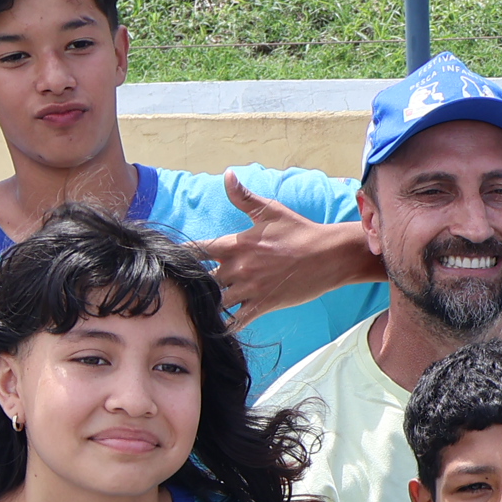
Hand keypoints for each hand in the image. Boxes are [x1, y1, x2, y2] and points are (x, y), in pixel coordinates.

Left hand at [186, 176, 385, 325]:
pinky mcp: (263, 305)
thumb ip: (243, 196)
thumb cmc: (299, 231)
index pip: (195, 250)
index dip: (180, 256)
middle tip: (183, 290)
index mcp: (235, 244)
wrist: (328, 255)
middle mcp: (238, 267)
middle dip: (190, 285)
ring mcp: (250, 288)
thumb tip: (227, 175)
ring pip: (215, 303)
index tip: (172, 261)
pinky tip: (219, 326)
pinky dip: (226, 325)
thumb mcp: (270, 210)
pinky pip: (237, 322)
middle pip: (200, 281)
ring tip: (199, 308)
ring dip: (206, 305)